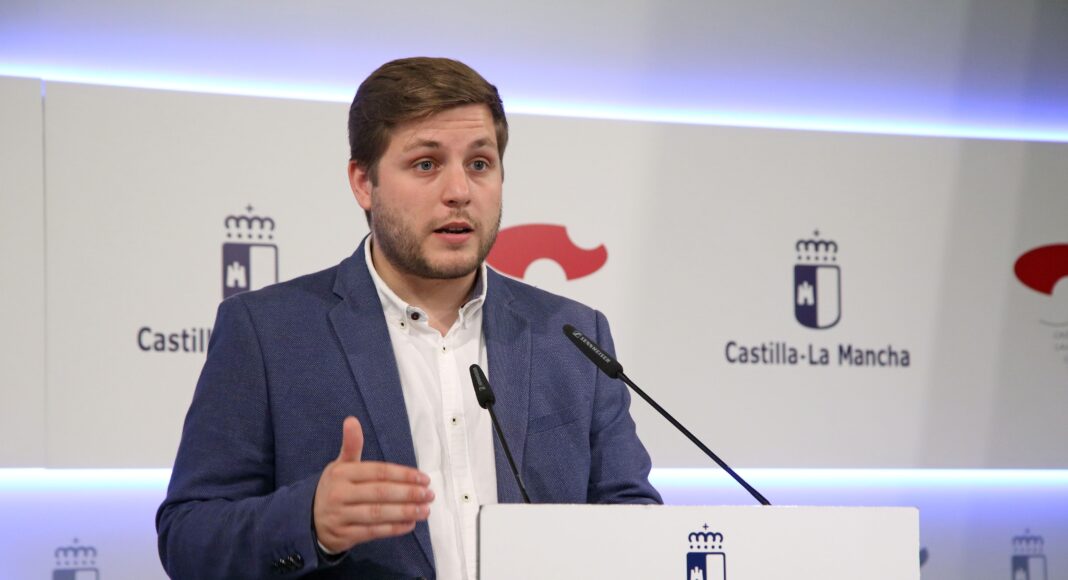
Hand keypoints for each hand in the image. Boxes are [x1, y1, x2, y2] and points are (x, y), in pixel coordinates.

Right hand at [313, 416, 433, 552]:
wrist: (310, 520)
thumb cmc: (334, 489)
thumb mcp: (340, 466)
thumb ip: (352, 445)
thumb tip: (352, 420)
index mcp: (341, 473)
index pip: (378, 472)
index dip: (403, 475)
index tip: (423, 478)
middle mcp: (340, 494)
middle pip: (380, 493)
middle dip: (408, 494)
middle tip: (429, 494)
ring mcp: (341, 516)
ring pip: (378, 513)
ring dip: (405, 512)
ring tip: (425, 510)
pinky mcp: (344, 535)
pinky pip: (373, 532)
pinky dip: (393, 528)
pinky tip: (410, 524)